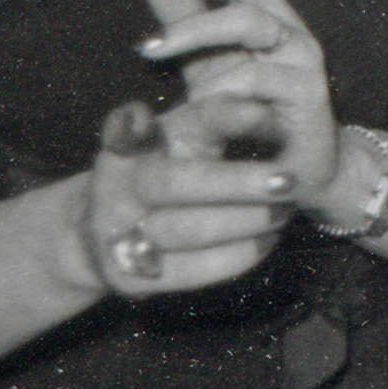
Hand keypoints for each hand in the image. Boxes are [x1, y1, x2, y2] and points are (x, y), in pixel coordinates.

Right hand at [83, 105, 294, 298]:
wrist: (99, 235)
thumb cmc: (159, 172)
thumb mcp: (178, 138)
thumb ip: (216, 119)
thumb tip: (264, 111)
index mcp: (129, 143)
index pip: (171, 125)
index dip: (219, 116)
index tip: (262, 111)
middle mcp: (114, 185)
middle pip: (176, 183)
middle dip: (237, 183)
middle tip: (288, 181)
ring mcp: (115, 232)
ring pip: (184, 229)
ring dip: (242, 222)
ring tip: (283, 212)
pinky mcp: (128, 277)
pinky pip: (189, 270)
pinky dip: (234, 256)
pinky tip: (266, 241)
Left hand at [137, 0, 343, 204]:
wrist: (299, 173)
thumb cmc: (252, 114)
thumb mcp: (207, 63)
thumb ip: (182, 18)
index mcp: (266, 13)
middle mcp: (287, 26)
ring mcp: (301, 56)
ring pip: (247, 20)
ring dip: (193, 30)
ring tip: (149, 48)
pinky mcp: (307, 91)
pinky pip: (255, 78)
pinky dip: (219, 88)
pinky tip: (197, 102)